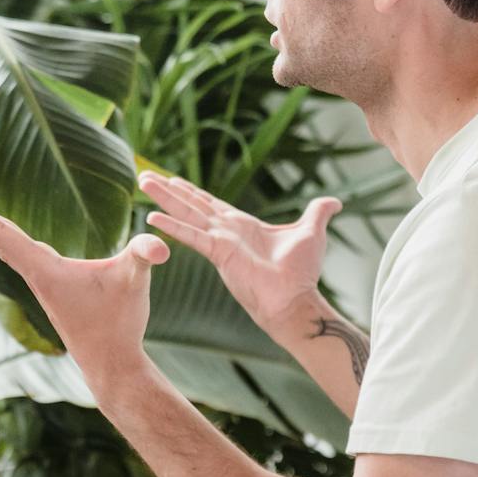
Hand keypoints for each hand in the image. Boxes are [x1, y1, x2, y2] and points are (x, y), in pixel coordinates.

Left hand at [0, 192, 168, 391]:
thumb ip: (144, 256)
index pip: (2, 231)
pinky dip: (8, 243)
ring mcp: (42, 284)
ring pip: (8, 248)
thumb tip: (160, 245)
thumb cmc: (119, 323)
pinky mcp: (52, 291)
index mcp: (44, 267)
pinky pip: (22, 258)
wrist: (111, 365)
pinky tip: (5, 243)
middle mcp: (36, 274)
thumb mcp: (134, 281)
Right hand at [138, 170, 342, 343]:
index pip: (211, 204)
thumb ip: (318, 213)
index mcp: (242, 226)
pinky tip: (152, 217)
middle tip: (145, 176)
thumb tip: (334, 201)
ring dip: (165, 198)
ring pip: (187, 214)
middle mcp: (226, 232)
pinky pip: (192, 236)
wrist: (296, 299)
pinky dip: (173, 227)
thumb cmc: (302, 272)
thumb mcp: (311, 232)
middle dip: (169, 191)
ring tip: (143, 183)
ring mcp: (220, 242)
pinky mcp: (219, 253)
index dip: (191, 191)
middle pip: (191, 205)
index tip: (173, 179)